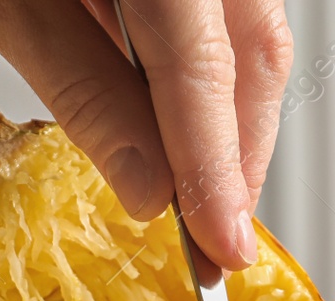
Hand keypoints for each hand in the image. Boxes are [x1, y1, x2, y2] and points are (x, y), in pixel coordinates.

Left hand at [0, 0, 293, 272]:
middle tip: (219, 238)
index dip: (217, 164)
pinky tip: (179, 130)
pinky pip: (216, 14)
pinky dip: (204, 79)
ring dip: (230, 122)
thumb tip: (149, 186)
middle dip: (240, 152)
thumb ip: (81, 86)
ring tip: (205, 197)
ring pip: (247, 33)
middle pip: (253, 47)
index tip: (221, 243)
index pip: (202, 64)